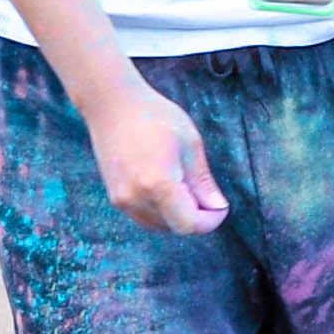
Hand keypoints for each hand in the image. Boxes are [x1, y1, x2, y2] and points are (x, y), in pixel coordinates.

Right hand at [83, 72, 229, 235]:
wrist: (113, 106)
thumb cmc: (156, 116)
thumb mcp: (190, 143)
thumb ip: (203, 181)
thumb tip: (218, 207)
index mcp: (159, 184)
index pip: (188, 225)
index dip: (210, 221)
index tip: (221, 207)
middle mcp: (136, 199)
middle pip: (174, 228)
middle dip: (196, 218)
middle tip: (207, 194)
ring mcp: (122, 201)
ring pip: (159, 226)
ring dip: (178, 216)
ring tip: (187, 186)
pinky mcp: (115, 198)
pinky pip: (144, 217)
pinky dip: (161, 212)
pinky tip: (169, 188)